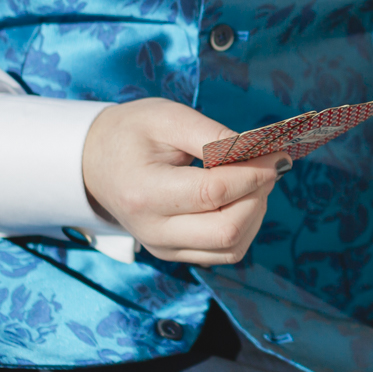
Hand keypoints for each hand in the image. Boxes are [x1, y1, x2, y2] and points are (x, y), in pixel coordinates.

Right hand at [81, 98, 279, 264]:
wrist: (94, 162)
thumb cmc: (131, 133)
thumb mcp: (168, 118)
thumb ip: (213, 135)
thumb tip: (261, 151)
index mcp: (145, 194)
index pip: (214, 193)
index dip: (253, 173)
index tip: (277, 153)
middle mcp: (153, 231)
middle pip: (228, 230)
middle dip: (258, 195)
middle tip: (266, 164)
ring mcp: (164, 248)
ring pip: (232, 247)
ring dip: (256, 211)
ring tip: (252, 177)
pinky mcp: (176, 253)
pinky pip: (225, 251)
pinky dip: (246, 225)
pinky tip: (242, 196)